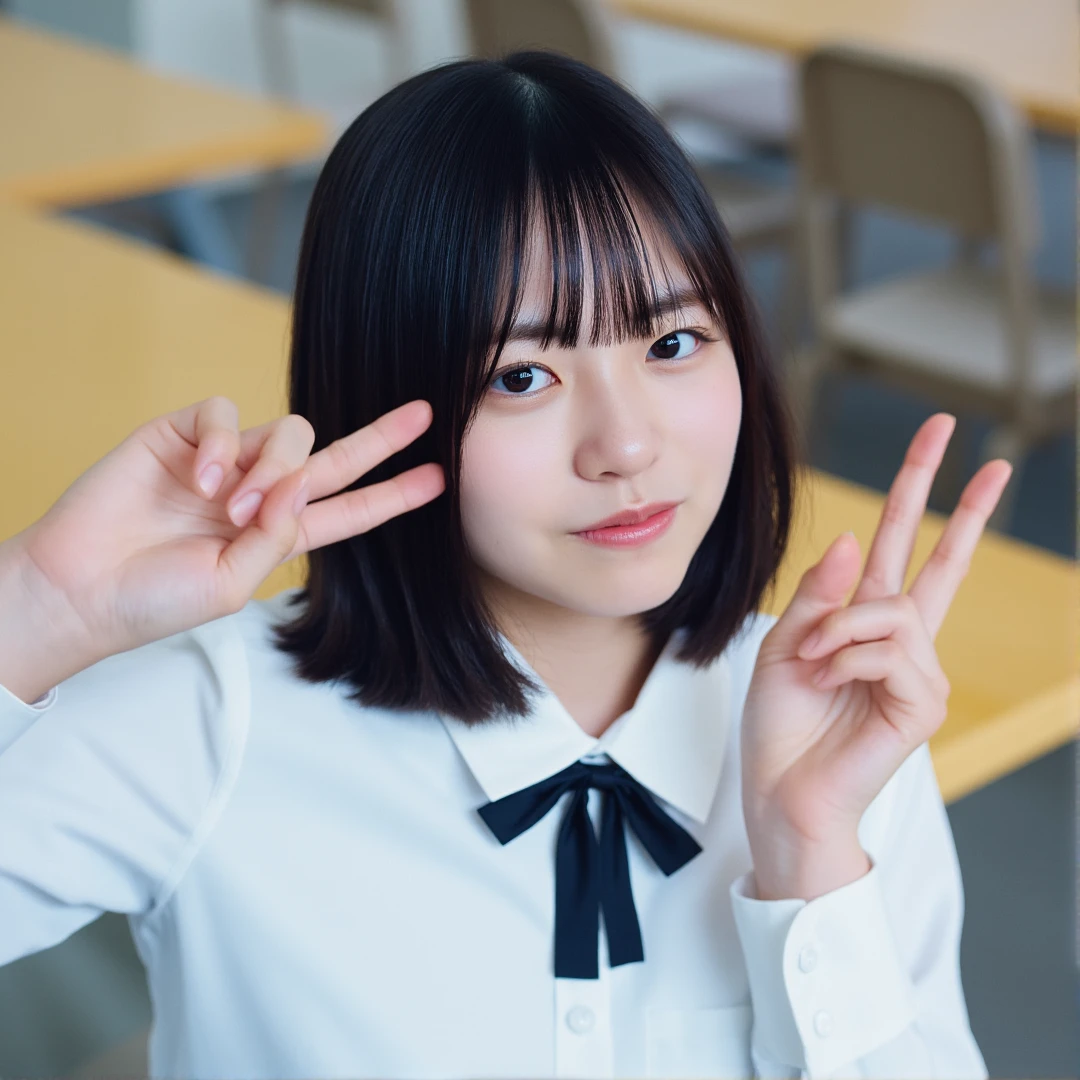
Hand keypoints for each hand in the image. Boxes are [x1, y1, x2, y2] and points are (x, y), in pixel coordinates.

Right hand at [4, 396, 444, 685]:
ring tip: (230, 508)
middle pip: (333, 457)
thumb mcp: (230, 585)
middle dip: (379, 437)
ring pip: (284, 433)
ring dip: (270, 468)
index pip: (348, 510)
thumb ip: (273, 539)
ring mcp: (222, 462)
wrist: (79, 589)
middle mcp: (259, 492)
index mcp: (278, 534)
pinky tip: (200, 478)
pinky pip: (220, 414)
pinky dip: (219, 443)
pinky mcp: (181, 435)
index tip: (437, 480)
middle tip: (421, 413)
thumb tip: (299, 488)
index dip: (392, 495)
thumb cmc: (153, 600)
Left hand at [740, 413, 1012, 898]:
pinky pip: (887, 650)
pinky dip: (845, 659)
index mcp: (864, 623)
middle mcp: (900, 641)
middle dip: (954, 499)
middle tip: (968, 440)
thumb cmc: (780, 727)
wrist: (780, 791)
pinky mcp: (924, 702)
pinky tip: (831, 682)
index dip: (917, 493)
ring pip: (891, 609)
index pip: (900, 548)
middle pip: (936, 560)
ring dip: (836, 631)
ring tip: (812, 664)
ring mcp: (918, 671)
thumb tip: (856, 539)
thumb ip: (818, 594)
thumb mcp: (782, 645)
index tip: (940, 441)